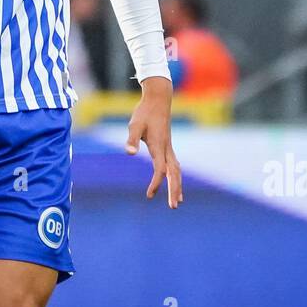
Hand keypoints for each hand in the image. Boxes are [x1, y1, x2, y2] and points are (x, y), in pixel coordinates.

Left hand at [124, 76, 182, 207]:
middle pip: (174, 174)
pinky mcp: (168, 146)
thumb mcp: (135, 125)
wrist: (158, 99)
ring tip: (177, 201)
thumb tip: (129, 153)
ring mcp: (169, 148)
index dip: (156, 183)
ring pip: (177, 171)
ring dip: (177, 186)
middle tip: (173, 207)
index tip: (149, 195)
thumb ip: (132, 139)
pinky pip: (175, 166)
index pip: (160, 170)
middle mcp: (167, 149)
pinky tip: (174, 183)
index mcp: (159, 146)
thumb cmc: (144, 112)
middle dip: (174, 190)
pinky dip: (176, 177)